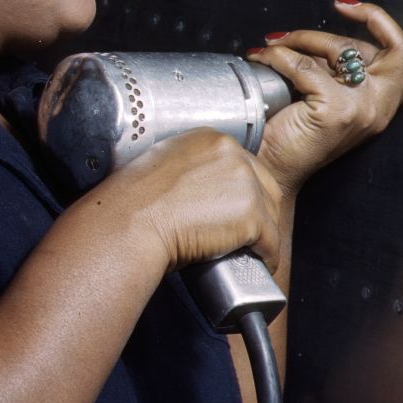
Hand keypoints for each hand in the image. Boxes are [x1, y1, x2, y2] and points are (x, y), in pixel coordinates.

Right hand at [94, 128, 286, 273]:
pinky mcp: (251, 215)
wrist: (131, 223)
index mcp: (210, 139)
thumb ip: (187, 168)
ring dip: (264, 234)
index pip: (245, 164)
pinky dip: (268, 256)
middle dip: (260, 211)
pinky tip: (260, 264)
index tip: (237, 208)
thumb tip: (196, 190)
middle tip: (245, 233)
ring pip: (271, 213)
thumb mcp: (161, 165)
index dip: (244, 190)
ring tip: (250, 251)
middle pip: (265, 186)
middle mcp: (233, 154)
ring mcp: (246, 183)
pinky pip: (271, 241)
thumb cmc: (134, 202)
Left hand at [244, 0, 402, 192]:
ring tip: (276, 42)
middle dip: (372, 16)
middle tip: (341, 5)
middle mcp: (380, 108)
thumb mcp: (328, 94)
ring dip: (304, 35)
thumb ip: (340, 68)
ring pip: (343, 47)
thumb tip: (329, 33)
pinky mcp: (334, 111)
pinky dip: (278, 55)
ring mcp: (361, 110)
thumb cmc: (292, 133)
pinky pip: (304, 64)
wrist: (268, 171)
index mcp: (383, 104)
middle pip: (399, 49)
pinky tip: (263, 57)